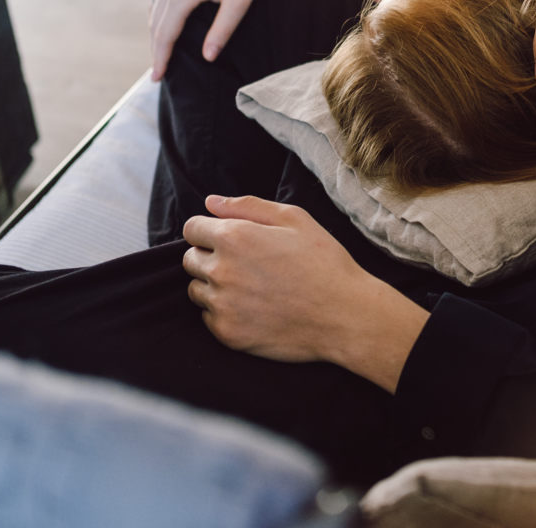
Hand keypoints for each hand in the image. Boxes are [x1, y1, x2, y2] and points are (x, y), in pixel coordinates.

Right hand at [147, 0, 278, 79]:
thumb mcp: (240, 2)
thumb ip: (223, 30)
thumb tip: (207, 58)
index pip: (166, 33)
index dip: (161, 58)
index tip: (158, 79)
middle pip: (156, 21)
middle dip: (156, 48)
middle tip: (158, 72)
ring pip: (154, 4)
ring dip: (155, 28)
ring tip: (161, 51)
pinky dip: (157, 7)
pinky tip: (163, 19)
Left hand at [182, 195, 428, 392]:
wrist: (345, 316)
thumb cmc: (324, 262)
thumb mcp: (295, 219)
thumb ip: (248, 206)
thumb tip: (210, 202)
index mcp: (234, 237)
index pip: (192, 229)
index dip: (210, 231)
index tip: (231, 240)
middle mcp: (220, 271)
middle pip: (190, 259)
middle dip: (211, 257)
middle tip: (248, 265)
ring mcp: (222, 305)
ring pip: (197, 290)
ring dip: (215, 287)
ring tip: (253, 289)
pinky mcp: (227, 334)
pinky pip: (209, 318)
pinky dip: (226, 313)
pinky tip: (256, 309)